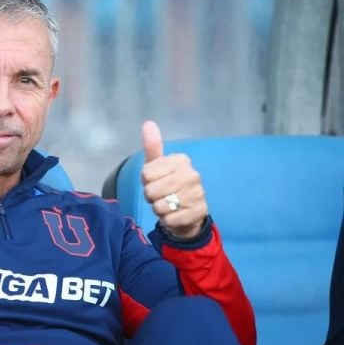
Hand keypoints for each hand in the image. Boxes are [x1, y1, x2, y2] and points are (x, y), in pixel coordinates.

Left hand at [141, 121, 207, 238]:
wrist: (187, 212)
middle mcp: (192, 175)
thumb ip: (152, 146)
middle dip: (151, 197)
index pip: (146, 174)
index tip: (156, 181)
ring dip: (158, 209)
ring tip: (168, 205)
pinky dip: (167, 220)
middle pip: (151, 191)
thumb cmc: (168, 185)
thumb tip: (148, 124)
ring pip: (159, 206)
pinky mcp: (198, 212)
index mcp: (181, 160)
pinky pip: (169, 219)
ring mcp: (198, 194)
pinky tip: (174, 215)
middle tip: (161, 196)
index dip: (146, 181)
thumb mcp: (157, 166)